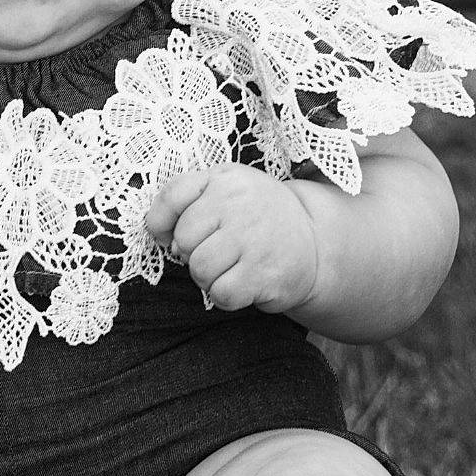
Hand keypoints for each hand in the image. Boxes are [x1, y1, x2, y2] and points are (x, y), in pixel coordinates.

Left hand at [145, 167, 319, 314]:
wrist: (314, 243)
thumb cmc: (257, 217)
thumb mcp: (225, 190)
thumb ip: (185, 199)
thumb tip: (160, 234)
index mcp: (224, 179)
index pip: (173, 196)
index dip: (164, 223)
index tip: (176, 235)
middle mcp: (239, 203)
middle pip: (184, 240)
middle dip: (194, 254)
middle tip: (220, 251)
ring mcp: (253, 238)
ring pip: (200, 269)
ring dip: (209, 277)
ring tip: (232, 266)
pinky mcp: (265, 273)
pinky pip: (221, 294)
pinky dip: (227, 296)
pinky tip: (244, 282)